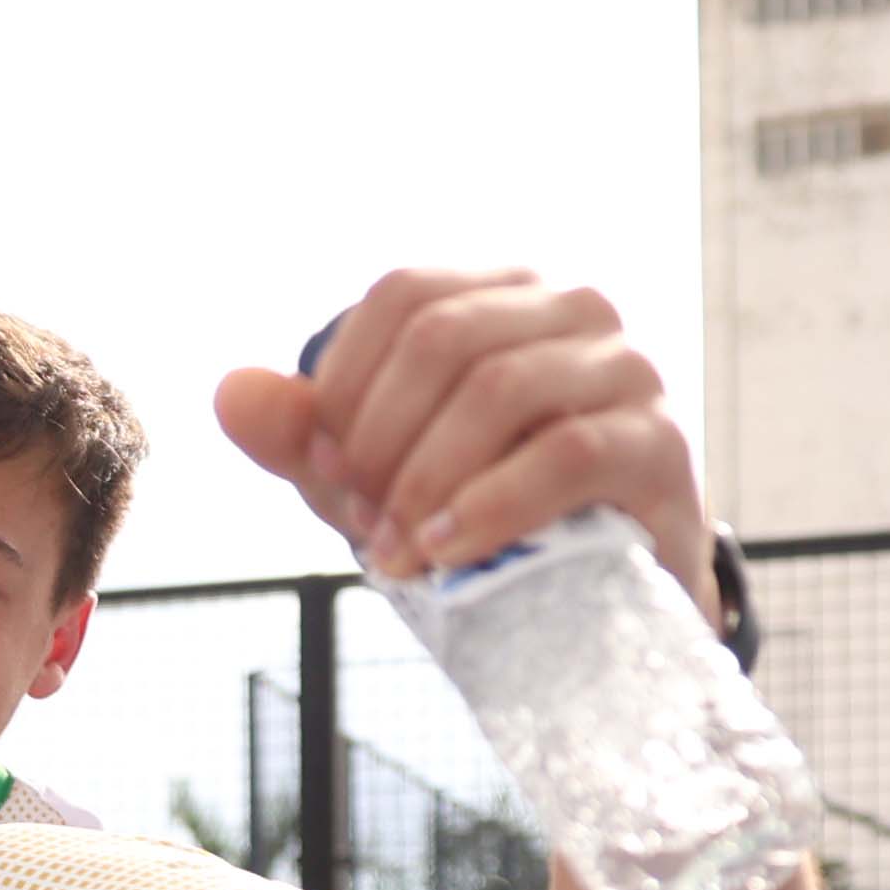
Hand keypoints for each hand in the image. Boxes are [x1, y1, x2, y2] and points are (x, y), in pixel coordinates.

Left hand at [214, 267, 717, 620]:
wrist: (604, 595)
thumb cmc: (487, 515)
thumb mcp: (382, 478)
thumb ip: (307, 440)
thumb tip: (230, 393)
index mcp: (502, 294)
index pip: (404, 296)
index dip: (346, 382)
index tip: (323, 467)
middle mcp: (573, 309)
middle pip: (443, 337)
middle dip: (380, 438)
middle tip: (358, 522)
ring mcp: (626, 368)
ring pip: (499, 389)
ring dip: (424, 480)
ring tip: (393, 554)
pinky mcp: (659, 442)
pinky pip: (565, 453)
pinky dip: (489, 505)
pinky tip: (445, 552)